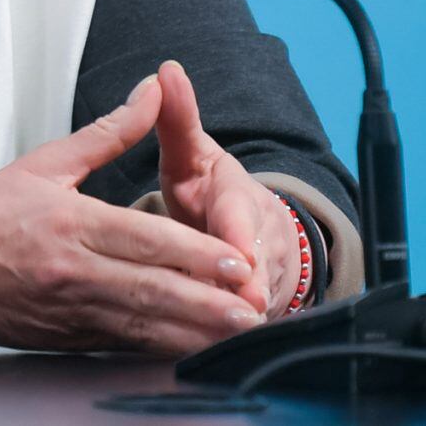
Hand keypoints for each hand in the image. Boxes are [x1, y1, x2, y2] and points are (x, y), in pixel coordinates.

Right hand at [0, 74, 265, 353]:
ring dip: (193, 332)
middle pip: (150, 288)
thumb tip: (151, 92)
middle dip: (207, 300)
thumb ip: (108, 132)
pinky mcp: (65, 338)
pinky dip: (158, 348)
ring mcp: (68, 311)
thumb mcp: (46, 161)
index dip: (193, 253)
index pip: (143, 240)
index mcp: (68, 222)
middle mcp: (71, 271)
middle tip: (251, 306)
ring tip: (234, 334)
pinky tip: (189, 349)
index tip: (235, 260)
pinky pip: (121, 345)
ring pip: (141, 325)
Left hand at [150, 58, 306, 317]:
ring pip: (249, 307)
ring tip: (217, 340)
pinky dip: (221, 342)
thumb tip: (166, 71)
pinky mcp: (250, 319)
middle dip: (245, 290)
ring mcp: (259, 287)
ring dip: (233, 322)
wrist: (253, 236)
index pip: (244, 221)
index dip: (241, 240)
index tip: (241, 256)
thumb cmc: (216, 194)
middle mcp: (258, 248)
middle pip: (253, 272)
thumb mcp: (195, 154)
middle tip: (236, 311)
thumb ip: (179, 119)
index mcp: (241, 203)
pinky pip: (235, 332)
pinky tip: (205, 355)